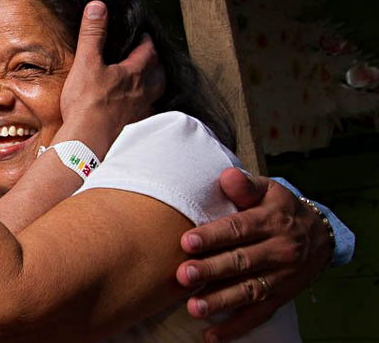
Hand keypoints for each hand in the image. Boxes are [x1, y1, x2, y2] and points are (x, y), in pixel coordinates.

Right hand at [56, 1, 164, 156]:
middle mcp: (146, 92)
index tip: (140, 35)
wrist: (89, 143)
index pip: (149, 49)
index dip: (145, 40)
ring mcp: (144, 112)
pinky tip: (134, 109)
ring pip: (156, 94)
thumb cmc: (88, 104)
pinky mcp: (138, 129)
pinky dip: (144, 107)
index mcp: (136, 73)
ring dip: (153, 84)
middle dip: (154, 62)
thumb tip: (98, 6)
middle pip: (159, 72)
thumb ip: (93, 34)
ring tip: (144, 81)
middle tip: (145, 56)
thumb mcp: (87, 63)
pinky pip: (148, 113)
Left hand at [176, 168, 332, 341]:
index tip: (187, 241)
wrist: (320, 234)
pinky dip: (235, 328)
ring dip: (220, 301)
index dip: (213, 235)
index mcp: (270, 222)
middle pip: (241, 262)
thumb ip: (245, 185)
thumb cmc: (280, 208)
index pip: (239, 229)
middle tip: (183, 275)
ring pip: (248, 291)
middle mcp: (277, 251)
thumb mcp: (269, 190)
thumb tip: (227, 176)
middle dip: (211, 269)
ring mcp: (280, 278)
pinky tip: (211, 336)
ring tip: (194, 307)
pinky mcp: (279, 298)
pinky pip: (258, 315)